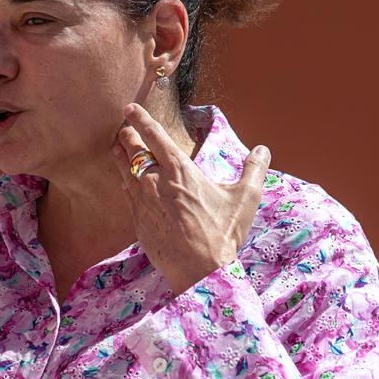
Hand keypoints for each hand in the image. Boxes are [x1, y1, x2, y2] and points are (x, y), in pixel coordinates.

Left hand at [113, 103, 268, 293]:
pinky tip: (125, 183)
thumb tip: (262, 150)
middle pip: (134, 151)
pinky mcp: (139, 222)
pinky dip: (125, 184)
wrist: (200, 270)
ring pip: (126, 171)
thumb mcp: (246, 198)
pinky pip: (127, 195)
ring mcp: (144, 202)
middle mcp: (156, 181)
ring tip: (116, 147)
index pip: (155, 136)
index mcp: (180, 170)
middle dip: (128, 136)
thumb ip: (254, 170)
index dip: (141, 119)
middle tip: (123, 128)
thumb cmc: (223, 233)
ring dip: (121, 156)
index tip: (130, 108)